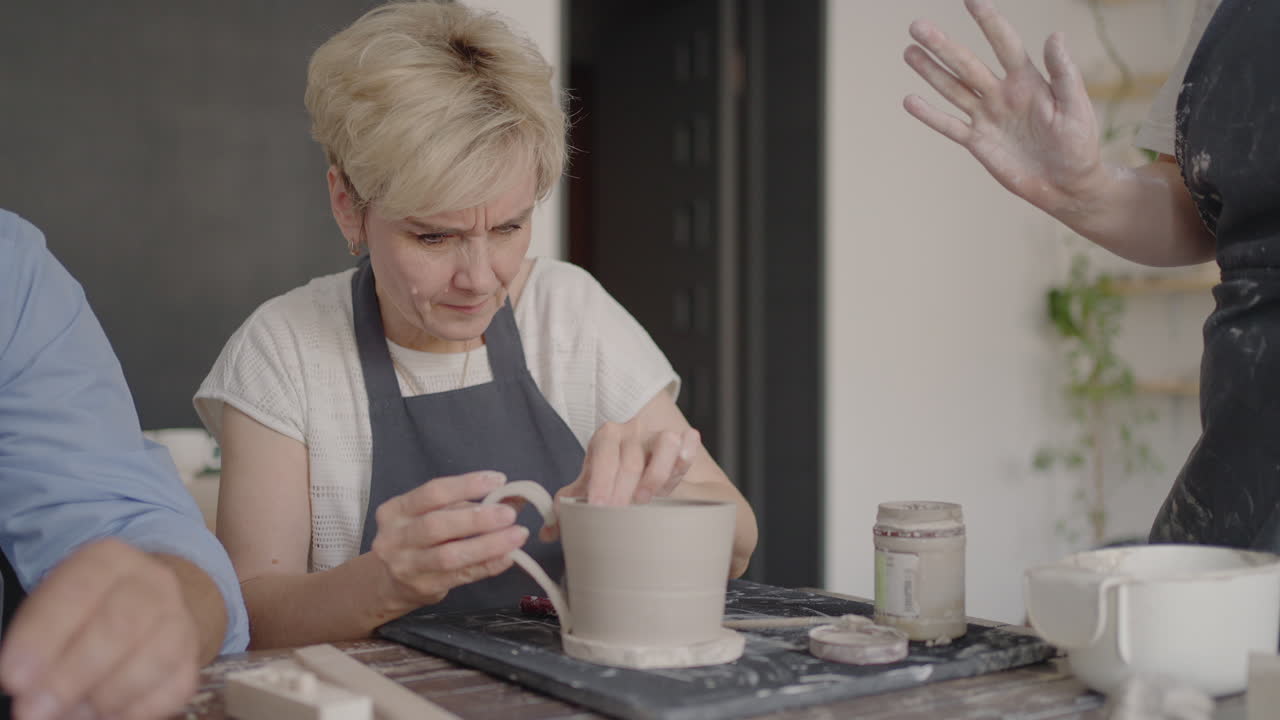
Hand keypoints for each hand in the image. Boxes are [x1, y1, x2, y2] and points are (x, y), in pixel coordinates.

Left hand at [0, 539, 202, 719]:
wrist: (142, 611)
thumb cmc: (80, 615)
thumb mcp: (51, 608)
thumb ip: (36, 638)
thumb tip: (27, 684)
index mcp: (109, 560)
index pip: (78, 590)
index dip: (44, 635)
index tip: (13, 678)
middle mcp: (153, 583)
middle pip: (121, 626)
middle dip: (72, 675)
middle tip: (33, 711)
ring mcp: (179, 621)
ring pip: (154, 659)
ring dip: (104, 697)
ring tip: (69, 713)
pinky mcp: (191, 660)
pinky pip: (172, 689)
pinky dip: (134, 711)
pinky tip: (103, 714)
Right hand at [370, 471, 528, 609]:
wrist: (387, 584)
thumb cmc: (416, 539)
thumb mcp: (429, 515)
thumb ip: (464, 504)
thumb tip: (511, 497)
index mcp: (396, 511)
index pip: (432, 493)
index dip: (466, 485)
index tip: (498, 481)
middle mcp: (396, 538)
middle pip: (437, 525)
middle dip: (476, 518)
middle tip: (509, 514)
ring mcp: (408, 566)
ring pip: (449, 555)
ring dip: (487, 544)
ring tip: (517, 536)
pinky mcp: (424, 588)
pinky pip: (461, 576)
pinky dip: (487, 565)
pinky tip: (508, 557)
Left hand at [558, 422, 699, 510]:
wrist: (637, 462)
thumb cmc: (609, 476)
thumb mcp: (588, 487)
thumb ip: (568, 506)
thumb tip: (547, 533)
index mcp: (605, 437)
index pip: (603, 456)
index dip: (601, 483)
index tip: (599, 509)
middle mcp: (633, 431)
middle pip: (632, 459)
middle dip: (624, 491)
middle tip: (618, 516)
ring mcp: (658, 435)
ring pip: (665, 443)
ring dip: (657, 475)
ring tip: (645, 499)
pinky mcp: (681, 442)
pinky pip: (689, 441)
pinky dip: (687, 454)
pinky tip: (681, 469)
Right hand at [903, 0, 1102, 214]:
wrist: (1068, 184)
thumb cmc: (1079, 144)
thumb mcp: (1076, 106)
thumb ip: (1063, 73)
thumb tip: (1054, 35)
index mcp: (1027, 80)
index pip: (1004, 43)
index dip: (988, 22)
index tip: (971, 0)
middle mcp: (1002, 93)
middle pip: (967, 64)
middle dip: (943, 45)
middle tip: (917, 26)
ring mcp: (987, 116)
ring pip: (952, 89)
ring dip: (930, 71)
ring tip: (909, 51)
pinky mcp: (978, 142)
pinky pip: (949, 125)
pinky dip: (930, 115)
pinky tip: (910, 100)